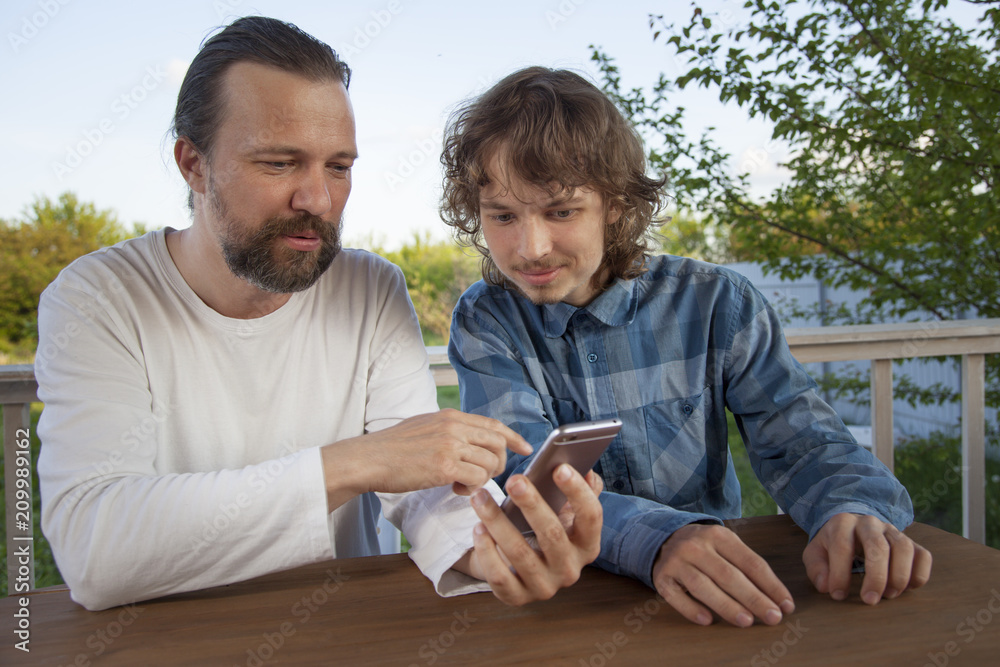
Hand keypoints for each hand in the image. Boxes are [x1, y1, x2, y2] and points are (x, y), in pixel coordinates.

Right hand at [321, 409, 531, 509]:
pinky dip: (472, 489)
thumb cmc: (392, 448)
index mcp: (450, 416)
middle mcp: (454, 427)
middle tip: (482, 476)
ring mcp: (450, 445)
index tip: (525, 448)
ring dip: (483, 479)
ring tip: (462, 484)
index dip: (513, 437)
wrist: (369, 459)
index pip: (493, 424)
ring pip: (490, 463)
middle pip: (498, 444)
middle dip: (498, 464)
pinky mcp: (444, 466)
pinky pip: (477, 479)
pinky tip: (455, 489)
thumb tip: (472, 442)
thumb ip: (450, 431)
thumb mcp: (425, 427)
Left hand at [460, 464, 602, 605]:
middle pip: (552, 534)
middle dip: (532, 504)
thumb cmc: (545, 529)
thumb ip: (581, 489)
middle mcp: (570, 570)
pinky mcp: (517, 597)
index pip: (591, 518)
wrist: (520, 566)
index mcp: (587, 545)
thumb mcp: (565, 512)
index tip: (559, 467)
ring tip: (481, 498)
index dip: (578, 492)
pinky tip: (478, 528)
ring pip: (520, 552)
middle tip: (514, 480)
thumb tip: (587, 469)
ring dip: (497, 521)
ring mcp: (544, 587)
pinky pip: (499, 576)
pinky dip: (486, 550)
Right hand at [651, 523, 793, 626]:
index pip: (750, 562)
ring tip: (746, 621)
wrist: (663, 538)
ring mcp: (677, 561)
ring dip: (726, 605)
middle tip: (773, 617)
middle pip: (729, 575)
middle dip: (754, 598)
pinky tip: (708, 620)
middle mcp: (696, 546)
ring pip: (703, 586)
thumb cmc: (705, 548)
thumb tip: (776, 597)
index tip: (786, 605)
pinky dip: (691, 609)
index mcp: (719, 536)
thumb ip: (747, 565)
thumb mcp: (725, 544)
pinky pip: (676, 596)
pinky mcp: (662, 577)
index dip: (770, 585)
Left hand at [803, 512, 931, 604]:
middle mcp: (870, 523)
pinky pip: (923, 555)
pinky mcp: (911, 541)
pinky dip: (919, 574)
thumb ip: (816, 569)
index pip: (842, 546)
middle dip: (875, 577)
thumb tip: (826, 587)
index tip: (838, 595)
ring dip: (899, 576)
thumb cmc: (833, 545)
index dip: (840, 573)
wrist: (853, 527)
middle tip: (869, 600)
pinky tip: (907, 588)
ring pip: (904, 549)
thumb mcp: (816, 553)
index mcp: (842, 522)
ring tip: (889, 595)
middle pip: (878, 547)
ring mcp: (893, 530)